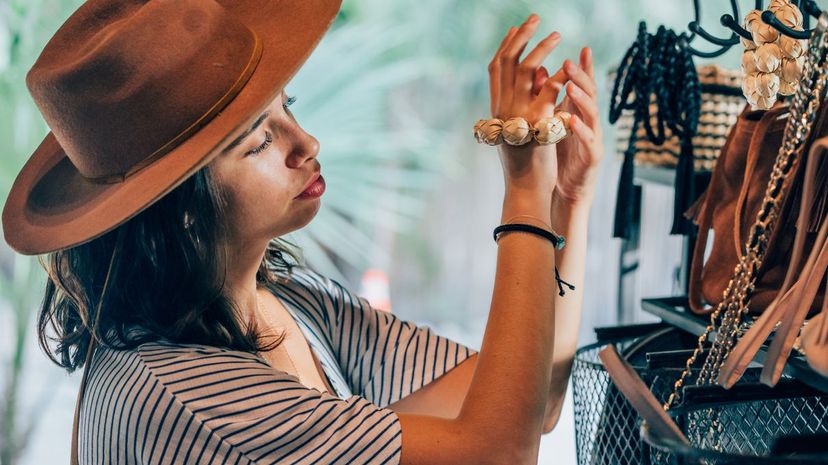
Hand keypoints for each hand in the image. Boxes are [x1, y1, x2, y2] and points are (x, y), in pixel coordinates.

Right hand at [488, 14, 563, 197]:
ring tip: (558, 35)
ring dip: (542, 48)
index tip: (517, 27)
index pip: (496, 68)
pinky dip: (560, 75)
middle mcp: (502, 109)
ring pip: (526, 69)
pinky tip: (571, 66)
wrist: (526, 190)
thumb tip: (528, 83)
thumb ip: (519, 107)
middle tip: (536, 18)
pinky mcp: (535, 124)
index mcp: (497, 109)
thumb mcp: (518, 131)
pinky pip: (549, 91)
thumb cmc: (526, 165)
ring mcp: (517, 115)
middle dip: (522, 37)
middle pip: (506, 62)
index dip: (506, 45)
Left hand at [531, 48, 603, 207]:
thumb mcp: (552, 121)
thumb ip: (549, 97)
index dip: (584, 68)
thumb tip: (540, 70)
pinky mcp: (592, 156)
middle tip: (569, 61)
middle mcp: (589, 121)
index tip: (583, 48)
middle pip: (588, 94)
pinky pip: (588, 141)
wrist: (566, 189)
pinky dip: (580, 130)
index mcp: (578, 112)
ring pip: (591, 115)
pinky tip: (572, 121)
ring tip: (571, 86)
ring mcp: (592, 138)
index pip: (582, 85)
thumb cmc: (560, 152)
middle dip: (580, 77)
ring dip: (581, 99)